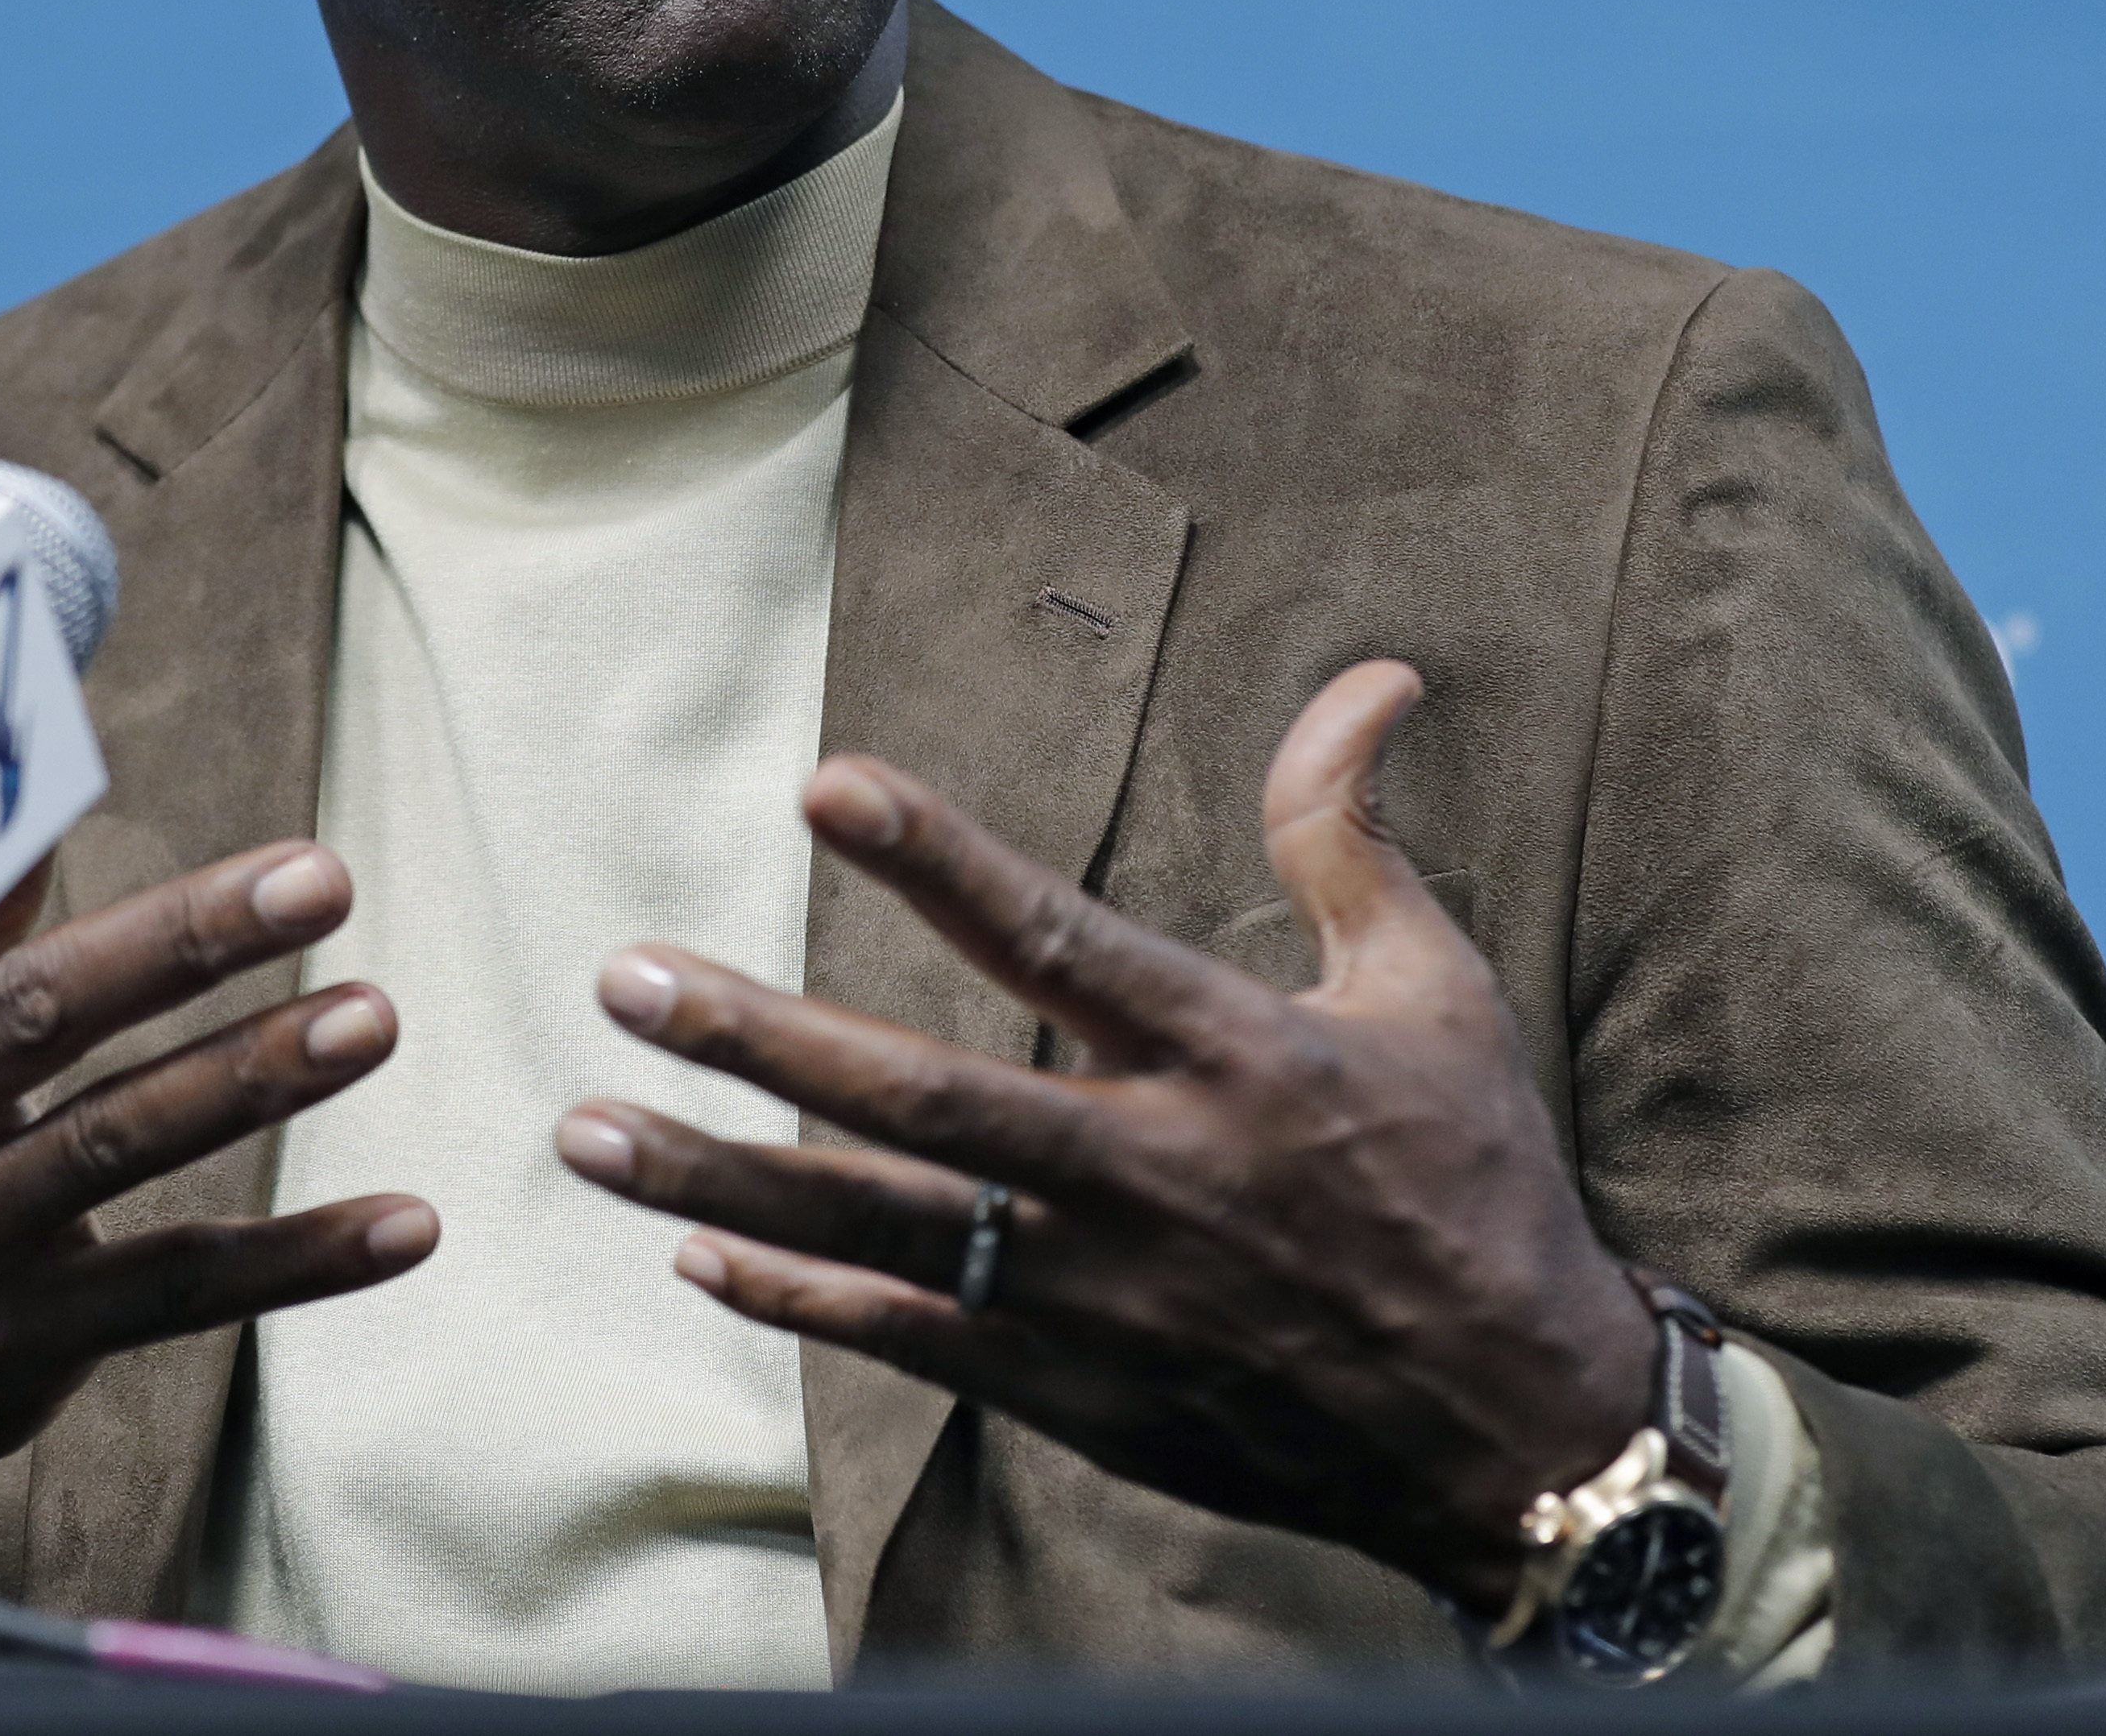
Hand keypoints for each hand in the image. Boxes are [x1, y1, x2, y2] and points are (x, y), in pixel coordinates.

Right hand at [0, 842, 435, 1496]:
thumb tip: (27, 826)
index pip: (0, 959)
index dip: (118, 903)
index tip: (244, 854)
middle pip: (46, 1027)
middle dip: (188, 947)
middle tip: (319, 885)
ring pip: (114, 1149)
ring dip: (249, 1080)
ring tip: (368, 1021)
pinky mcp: (22, 1346)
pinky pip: (177, 1290)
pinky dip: (298, 1258)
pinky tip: (402, 1225)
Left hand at [550, 662, 1651, 1609]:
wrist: (1520, 1431)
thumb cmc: (1474, 1184)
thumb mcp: (1435, 989)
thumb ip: (1351, 831)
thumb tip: (1370, 674)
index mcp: (1237, 1056)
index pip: (1059, 936)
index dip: (939, 859)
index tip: (828, 785)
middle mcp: (1153, 1174)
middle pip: (924, 1100)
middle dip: (761, 1038)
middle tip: (626, 977)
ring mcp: (1105, 1294)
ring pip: (880, 1228)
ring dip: (722, 1175)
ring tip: (586, 1125)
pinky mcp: (1081, 1390)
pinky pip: (908, 1335)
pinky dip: (795, 1294)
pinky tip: (694, 1245)